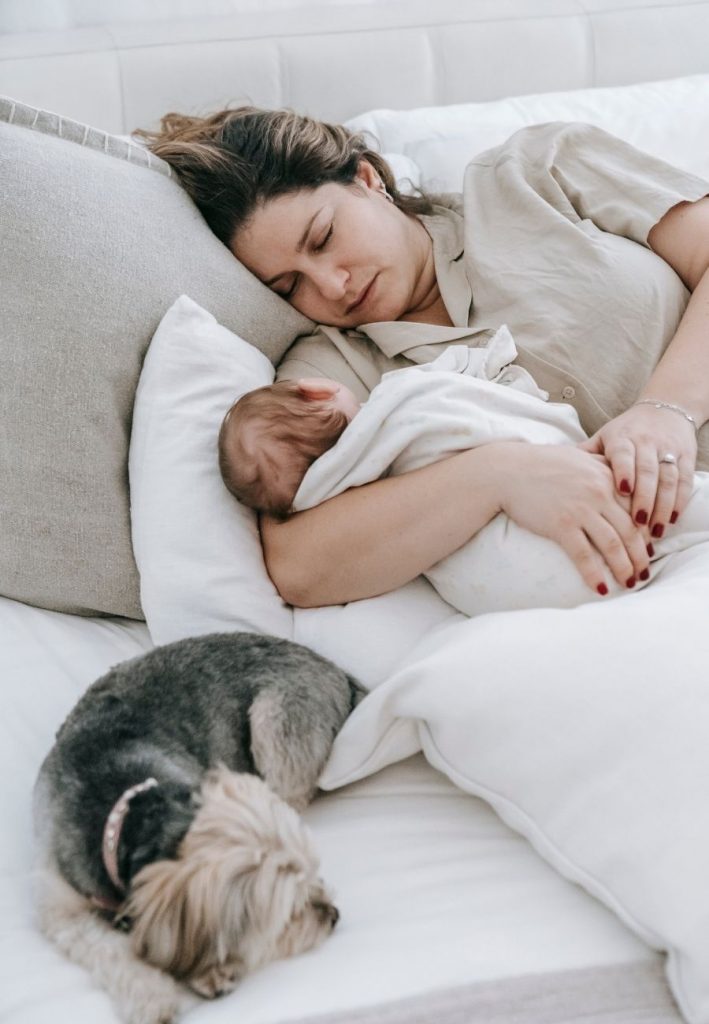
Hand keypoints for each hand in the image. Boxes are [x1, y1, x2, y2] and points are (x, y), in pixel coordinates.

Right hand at [495, 442, 649, 593]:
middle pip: (630, 530)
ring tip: (629, 583)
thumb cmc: (541, 463)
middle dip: (640, 556)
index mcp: (606, 476)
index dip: (645, 533)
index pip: (636, 509)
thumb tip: (618, 480)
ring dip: (624, 568)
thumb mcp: (579, 457)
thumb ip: (601, 466)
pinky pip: (583, 555)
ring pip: (612, 545)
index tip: (648, 550)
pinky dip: (594, 574)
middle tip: (644, 573)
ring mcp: (580, 510)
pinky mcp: (560, 525)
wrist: (507, 470)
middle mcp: (599, 493)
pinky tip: (600, 588)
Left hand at [579, 404, 697, 538]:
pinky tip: (672, 520)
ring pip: (668, 479)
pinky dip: (680, 501)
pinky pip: (685, 481)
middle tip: (637, 524)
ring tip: (655, 531)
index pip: (624, 454)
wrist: (664, 410)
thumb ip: (585, 455)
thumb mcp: (603, 438)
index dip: (624, 471)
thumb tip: (552, 468)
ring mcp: (668, 450)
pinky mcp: (686, 457)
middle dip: (645, 498)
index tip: (622, 491)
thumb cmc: (626, 431)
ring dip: (663, 506)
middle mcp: (647, 442)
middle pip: (648, 471)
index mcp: (623, 438)